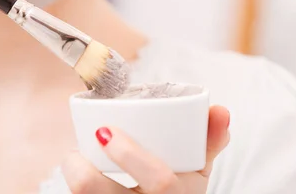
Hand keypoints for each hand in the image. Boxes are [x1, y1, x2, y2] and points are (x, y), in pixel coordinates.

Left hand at [62, 106, 230, 193]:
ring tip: (79, 156)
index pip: (160, 182)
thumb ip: (210, 139)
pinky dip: (76, 181)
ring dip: (74, 172)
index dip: (130, 155)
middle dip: (81, 168)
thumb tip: (220, 110)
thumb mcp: (199, 171)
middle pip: (97, 192)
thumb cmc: (180, 191)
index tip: (105, 131)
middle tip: (87, 142)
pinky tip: (81, 172)